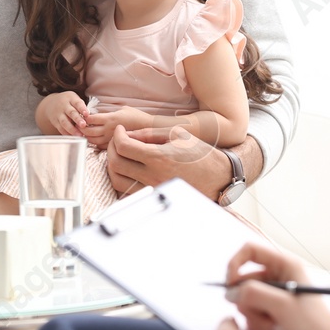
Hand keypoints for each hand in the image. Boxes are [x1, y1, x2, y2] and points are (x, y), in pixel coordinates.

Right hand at [36, 91, 87, 136]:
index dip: (82, 108)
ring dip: (72, 129)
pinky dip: (67, 134)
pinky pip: (61, 128)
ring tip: (80, 135)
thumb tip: (92, 118)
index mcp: (71, 99)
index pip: (77, 103)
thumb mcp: (74, 99)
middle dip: (77, 119)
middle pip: (71, 113)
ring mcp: (59, 114)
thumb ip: (82, 107)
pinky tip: (73, 138)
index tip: (87, 114)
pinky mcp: (55, 122)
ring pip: (65, 122)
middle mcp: (64, 106)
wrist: (51, 103)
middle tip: (83, 125)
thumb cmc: (68, 102)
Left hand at [80, 105, 150, 149]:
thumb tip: (100, 111)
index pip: (90, 119)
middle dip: (81, 127)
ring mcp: (111, 139)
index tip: (84, 115)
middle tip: (81, 124)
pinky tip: (95, 138)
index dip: (84, 117)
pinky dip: (94, 143)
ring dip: (86, 136)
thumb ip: (110, 110)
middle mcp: (109, 129)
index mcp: (110, 118)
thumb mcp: (123, 108)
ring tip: (86, 132)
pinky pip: (99, 147)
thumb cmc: (137, 117)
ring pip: (92, 140)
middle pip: (88, 130)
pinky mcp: (114, 146)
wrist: (150, 129)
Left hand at [106, 124, 241, 199]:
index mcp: (159, 157)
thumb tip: (127, 134)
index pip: (124, 147)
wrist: (218, 178)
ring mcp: (153, 189)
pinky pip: (127, 193)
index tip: (120, 131)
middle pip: (115, 164)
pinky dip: (121, 180)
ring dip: (113, 166)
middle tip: (117, 141)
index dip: (117, 136)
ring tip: (121, 155)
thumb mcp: (177, 135)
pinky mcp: (154, 198)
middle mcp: (153, 176)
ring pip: (117, 181)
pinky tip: (127, 170)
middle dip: (111, 150)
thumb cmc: (200, 154)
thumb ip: (149, 133)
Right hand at [224, 237, 329, 329]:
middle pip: (243, 280)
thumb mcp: (282, 305)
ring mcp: (272, 295)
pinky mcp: (270, 312)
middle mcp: (277, 277)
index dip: (235, 264)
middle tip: (260, 313)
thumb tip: (231, 293)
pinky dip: (260, 325)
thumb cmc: (314, 323)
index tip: (230, 283)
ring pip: (245, 300)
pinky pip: (251, 315)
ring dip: (256, 317)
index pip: (250, 250)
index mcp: (284, 264)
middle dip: (248, 301)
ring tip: (275, 326)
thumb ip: (254, 294)